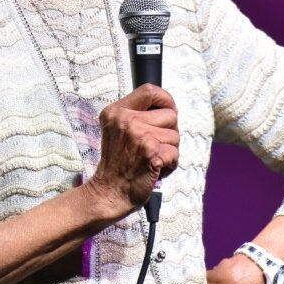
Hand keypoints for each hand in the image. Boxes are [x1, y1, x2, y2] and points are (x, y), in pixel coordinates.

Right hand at [86, 84, 179, 215]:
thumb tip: (168, 108)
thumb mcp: (116, 129)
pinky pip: (175, 153)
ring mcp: (140, 136)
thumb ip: (136, 115)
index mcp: (117, 111)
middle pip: (170, 114)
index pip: (149, 90)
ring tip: (152, 158)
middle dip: (169, 132)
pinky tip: (155, 169)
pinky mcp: (152, 153)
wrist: (108, 192)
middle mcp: (127, 120)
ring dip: (169, 150)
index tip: (168, 110)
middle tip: (155, 145)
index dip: (166, 99)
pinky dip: (170, 164)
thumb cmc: (116, 163)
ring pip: (175, 135)